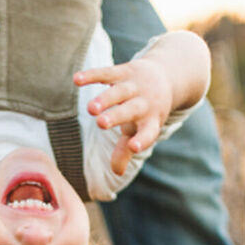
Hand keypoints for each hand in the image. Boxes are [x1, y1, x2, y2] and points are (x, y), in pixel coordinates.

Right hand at [75, 57, 174, 175]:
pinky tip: (76, 79)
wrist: (168, 76)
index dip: (141, 140)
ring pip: (119, 92)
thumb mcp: (140, 130)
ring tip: (91, 109)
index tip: (134, 147)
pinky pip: (107, 72)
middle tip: (101, 123)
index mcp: (150, 121)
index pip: (148, 133)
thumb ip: (126, 150)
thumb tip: (117, 172)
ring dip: (105, 99)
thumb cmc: (147, 111)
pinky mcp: (125, 71)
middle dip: (117, 116)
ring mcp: (135, 86)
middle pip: (131, 110)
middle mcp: (144, 103)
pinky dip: (92, 76)